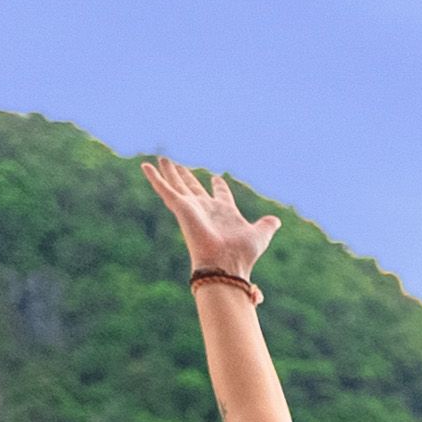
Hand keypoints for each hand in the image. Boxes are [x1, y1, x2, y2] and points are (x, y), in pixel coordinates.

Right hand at [140, 159, 277, 280]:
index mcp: (225, 212)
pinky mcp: (180, 208)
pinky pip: (164, 189)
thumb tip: (276, 221)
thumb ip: (266, 226)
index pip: (220, 195)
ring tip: (162, 158)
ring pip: (178, 185)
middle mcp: (206, 209)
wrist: (225, 264)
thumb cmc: (242, 253)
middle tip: (178, 164)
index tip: (216, 178)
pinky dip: (155, 178)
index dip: (218, 186)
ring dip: (169, 172)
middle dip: (187, 176)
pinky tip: (145, 166)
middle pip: (194, 187)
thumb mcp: (260, 235)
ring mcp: (192, 208)